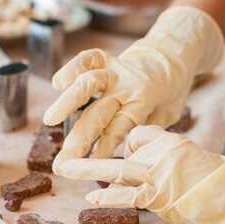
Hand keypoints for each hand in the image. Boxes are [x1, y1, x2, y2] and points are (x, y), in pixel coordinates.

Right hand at [43, 6, 223, 161]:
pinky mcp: (108, 59)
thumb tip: (129, 154)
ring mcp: (116, 71)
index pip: (120, 128)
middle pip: (99, 114)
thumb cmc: (171, 94)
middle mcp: (127, 86)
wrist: (174, 57)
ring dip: (68, 101)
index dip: (104, 147)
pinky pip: (88, 59)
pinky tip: (58, 83)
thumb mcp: (169, 115)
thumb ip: (149, 130)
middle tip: (62, 163)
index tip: (90, 166)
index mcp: (144, 102)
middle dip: (79, 139)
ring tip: (50, 120)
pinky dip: (71, 67)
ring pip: (89, 82)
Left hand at [55, 126, 224, 223]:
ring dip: (87, 168)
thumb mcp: (199, 163)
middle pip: (122, 147)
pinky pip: (126, 195)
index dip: (127, 145)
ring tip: (66, 168)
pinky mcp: (159, 196)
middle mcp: (164, 152)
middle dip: (93, 148)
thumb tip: (160, 170)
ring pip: (116, 167)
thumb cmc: (222, 187)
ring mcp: (160, 174)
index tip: (123, 155)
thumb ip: (175, 161)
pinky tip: (90, 200)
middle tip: (69, 151)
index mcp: (175, 141)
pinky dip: (107, 197)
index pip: (139, 134)